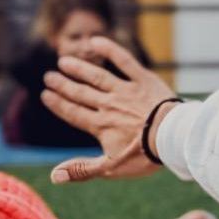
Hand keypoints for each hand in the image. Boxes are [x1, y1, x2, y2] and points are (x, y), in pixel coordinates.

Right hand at [40, 36, 177, 183]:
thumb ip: (82, 169)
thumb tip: (54, 177)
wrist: (173, 138)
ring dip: (79, 68)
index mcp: (101, 126)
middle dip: (63, 85)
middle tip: (49, 77)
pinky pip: (124, 61)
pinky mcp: (144, 80)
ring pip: (97, 77)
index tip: (45, 95)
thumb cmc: (145, 156)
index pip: (74, 113)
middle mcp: (109, 105)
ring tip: (65, 61)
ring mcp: (126, 91)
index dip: (58, 104)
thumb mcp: (112, 168)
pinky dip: (110, 50)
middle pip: (81, 93)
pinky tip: (95, 41)